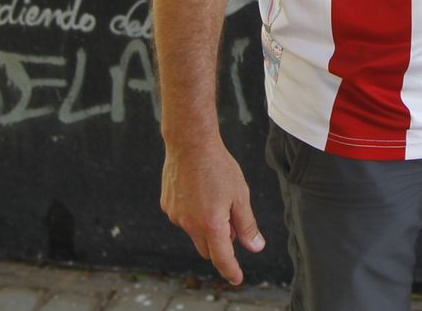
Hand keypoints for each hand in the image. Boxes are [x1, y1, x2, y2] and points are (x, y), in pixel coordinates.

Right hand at [160, 140, 264, 284]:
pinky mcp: (167, 205)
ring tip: (214, 196)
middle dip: (220, 244)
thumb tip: (255, 247)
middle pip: (208, 248)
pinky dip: (193, 213)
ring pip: (195, 232)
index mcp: (211, 224)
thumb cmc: (218, 166)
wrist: (190, 143)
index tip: (236, 278)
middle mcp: (190, 224)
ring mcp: (176, 215)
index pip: (222, 258)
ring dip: (206, 226)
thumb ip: (246, 224)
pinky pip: (183, 218)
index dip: (231, 270)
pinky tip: (199, 190)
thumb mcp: (240, 195)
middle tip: (231, 221)